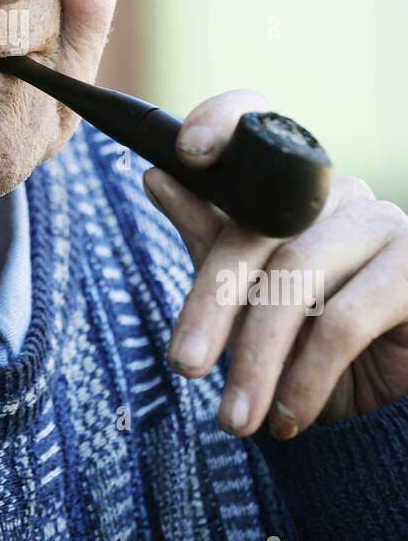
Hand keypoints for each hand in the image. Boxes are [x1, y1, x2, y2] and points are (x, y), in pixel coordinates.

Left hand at [142, 89, 407, 439]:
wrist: (390, 416)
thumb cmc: (316, 354)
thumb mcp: (249, 303)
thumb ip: (210, 240)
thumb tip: (156, 175)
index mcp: (293, 190)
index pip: (258, 124)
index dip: (220, 123)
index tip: (182, 154)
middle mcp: (340, 196)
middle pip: (258, 229)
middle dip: (211, 305)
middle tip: (183, 366)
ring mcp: (385, 227)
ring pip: (296, 277)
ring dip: (257, 358)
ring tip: (234, 417)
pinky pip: (347, 318)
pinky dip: (308, 373)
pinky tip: (289, 415)